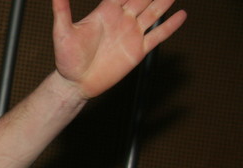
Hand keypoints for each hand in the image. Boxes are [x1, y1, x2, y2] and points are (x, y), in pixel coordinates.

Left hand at [52, 0, 186, 98]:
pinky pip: (157, 36)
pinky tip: (181, 15)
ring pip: (153, 12)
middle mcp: (121, 20)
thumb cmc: (66, 59)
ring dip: (164, 1)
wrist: (76, 83)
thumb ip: (62, 11)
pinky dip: (170, 26)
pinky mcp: (137, 51)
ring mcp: (131, 34)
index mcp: (106, 12)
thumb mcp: (62, 33)